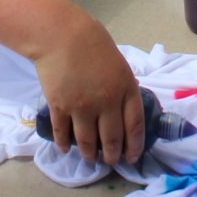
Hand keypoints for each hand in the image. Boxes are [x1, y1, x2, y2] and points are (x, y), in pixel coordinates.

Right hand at [32, 9, 143, 164]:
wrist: (61, 35)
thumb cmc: (92, 42)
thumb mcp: (119, 64)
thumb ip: (122, 87)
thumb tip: (122, 107)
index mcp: (126, 88)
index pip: (135, 125)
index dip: (135, 145)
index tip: (132, 156)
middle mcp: (107, 102)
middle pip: (113, 138)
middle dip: (113, 155)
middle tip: (112, 161)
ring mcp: (82, 107)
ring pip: (88, 141)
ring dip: (90, 154)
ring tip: (91, 159)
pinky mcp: (60, 107)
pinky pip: (63, 133)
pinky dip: (65, 144)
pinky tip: (67, 148)